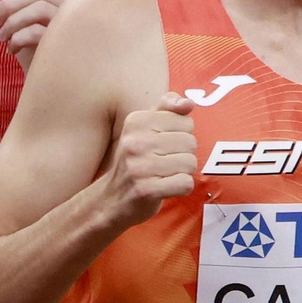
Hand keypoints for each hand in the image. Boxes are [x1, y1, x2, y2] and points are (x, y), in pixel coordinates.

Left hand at [0, 0, 77, 70]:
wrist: (53, 83)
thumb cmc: (40, 46)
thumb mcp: (25, 11)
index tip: (2, 7)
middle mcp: (75, 7)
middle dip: (9, 5)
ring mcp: (73, 26)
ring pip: (38, 8)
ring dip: (11, 23)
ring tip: (2, 38)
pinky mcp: (66, 47)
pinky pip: (37, 31)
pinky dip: (18, 38)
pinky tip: (13, 49)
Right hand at [105, 92, 197, 226]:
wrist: (111, 200)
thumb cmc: (135, 162)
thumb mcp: (145, 129)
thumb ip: (168, 109)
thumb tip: (189, 103)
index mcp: (136, 121)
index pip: (185, 121)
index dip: (181, 136)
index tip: (164, 145)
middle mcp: (135, 142)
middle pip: (190, 142)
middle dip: (183, 155)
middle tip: (164, 163)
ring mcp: (139, 166)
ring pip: (190, 163)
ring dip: (183, 172)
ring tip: (164, 175)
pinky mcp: (146, 189)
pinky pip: (185, 183)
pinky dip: (181, 188)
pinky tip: (165, 187)